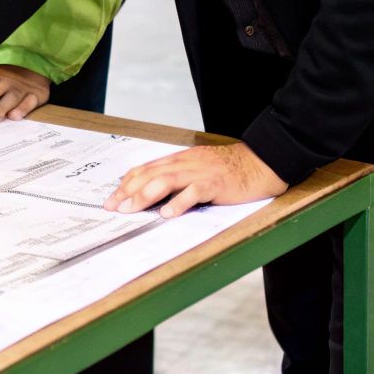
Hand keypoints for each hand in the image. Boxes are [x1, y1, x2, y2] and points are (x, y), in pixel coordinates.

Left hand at [104, 143, 288, 218]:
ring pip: (165, 180)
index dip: (126, 184)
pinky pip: (194, 191)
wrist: (260, 161)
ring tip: (131, 209)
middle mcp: (185, 163)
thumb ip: (178, 179)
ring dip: (144, 196)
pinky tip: (167, 213)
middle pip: (149, 175)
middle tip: (113, 207)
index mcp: (178, 160)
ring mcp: (199, 172)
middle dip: (128, 191)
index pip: (145, 170)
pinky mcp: (215, 183)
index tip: (112, 199)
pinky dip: (179, 202)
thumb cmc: (228, 169)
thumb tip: (153, 195)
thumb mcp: (197, 169)